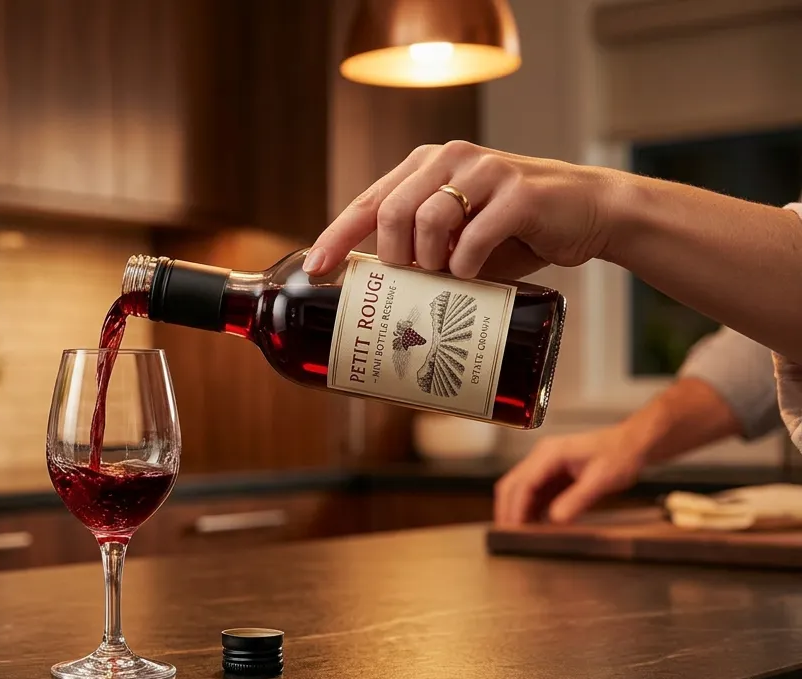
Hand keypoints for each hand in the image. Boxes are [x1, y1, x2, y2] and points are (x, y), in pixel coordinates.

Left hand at [305, 141, 618, 278]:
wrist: (590, 214)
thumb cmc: (515, 230)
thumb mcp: (459, 235)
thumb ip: (420, 246)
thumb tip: (377, 291)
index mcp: (427, 165)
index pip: (369, 202)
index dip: (337, 236)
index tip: (316, 268)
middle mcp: (452, 158)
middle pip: (391, 213)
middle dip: (393, 257)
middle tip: (412, 277)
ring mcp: (486, 170)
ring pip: (427, 220)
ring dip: (431, 261)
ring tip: (447, 274)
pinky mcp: (519, 192)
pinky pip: (472, 237)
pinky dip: (466, 265)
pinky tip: (472, 273)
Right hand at [493, 426, 646, 525]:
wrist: (631, 445)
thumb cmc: (620, 456)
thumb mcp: (602, 480)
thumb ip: (578, 499)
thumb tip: (556, 520)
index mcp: (551, 453)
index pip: (523, 483)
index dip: (516, 508)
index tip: (515, 529)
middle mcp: (542, 456)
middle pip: (512, 484)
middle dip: (507, 510)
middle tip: (508, 535)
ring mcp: (544, 464)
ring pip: (518, 489)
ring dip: (516, 510)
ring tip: (518, 534)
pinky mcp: (551, 473)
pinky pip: (532, 492)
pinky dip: (528, 509)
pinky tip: (533, 525)